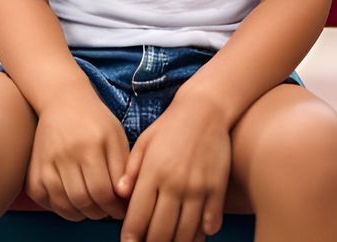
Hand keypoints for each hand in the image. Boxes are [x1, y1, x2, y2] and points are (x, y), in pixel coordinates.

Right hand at [27, 88, 129, 220]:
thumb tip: (123, 199)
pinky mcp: (33, 169)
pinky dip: (60, 208)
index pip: (103, 192)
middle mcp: (66, 154)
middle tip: (106, 209)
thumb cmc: (96, 121)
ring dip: (81, 213)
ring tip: (91, 206)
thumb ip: (123, 169)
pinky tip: (72, 201)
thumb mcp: (117, 138)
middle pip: (83, 201)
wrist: (62, 101)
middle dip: (99, 212)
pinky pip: (44, 201)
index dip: (115, 208)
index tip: (120, 209)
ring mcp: (46, 162)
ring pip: (64, 205)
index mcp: (92, 145)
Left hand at [116, 94, 231, 241]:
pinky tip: (196, 235)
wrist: (206, 109)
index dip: (132, 235)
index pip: (138, 215)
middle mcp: (175, 183)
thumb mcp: (144, 143)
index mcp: (153, 172)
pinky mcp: (218, 187)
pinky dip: (203, 233)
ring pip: (186, 231)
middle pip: (161, 230)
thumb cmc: (170, 126)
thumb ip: (131, 170)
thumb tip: (119, 194)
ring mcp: (198, 187)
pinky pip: (211, 220)